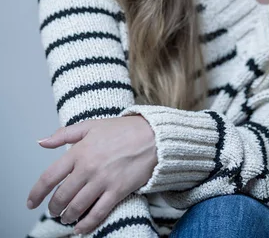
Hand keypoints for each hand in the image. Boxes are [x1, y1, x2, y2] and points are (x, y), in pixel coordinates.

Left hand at [26, 114, 157, 233]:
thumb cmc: (122, 130)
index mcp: (79, 151)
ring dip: (67, 216)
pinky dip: (86, 224)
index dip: (37, 193)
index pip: (50, 176)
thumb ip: (64, 134)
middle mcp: (88, 167)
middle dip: (54, 208)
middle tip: (53, 211)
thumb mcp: (91, 126)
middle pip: (62, 196)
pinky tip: (80, 228)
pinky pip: (97, 213)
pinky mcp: (117, 191)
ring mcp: (103, 181)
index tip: (31, 202)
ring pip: (77, 207)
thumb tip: (41, 142)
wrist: (152, 135)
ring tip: (66, 217)